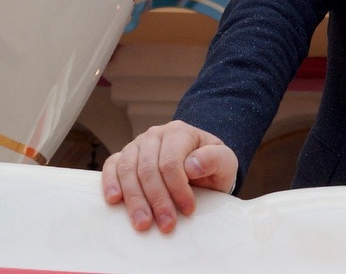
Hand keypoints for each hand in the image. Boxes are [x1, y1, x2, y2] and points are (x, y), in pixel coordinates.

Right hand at [101, 120, 238, 232]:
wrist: (200, 166)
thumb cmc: (211, 165)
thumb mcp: (224, 161)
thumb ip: (214, 159)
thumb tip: (191, 165)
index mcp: (180, 132)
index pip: (172, 161)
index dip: (178, 188)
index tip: (187, 210)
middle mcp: (156, 135)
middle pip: (148, 169)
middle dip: (157, 200)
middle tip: (165, 224)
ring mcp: (138, 145)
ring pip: (128, 170)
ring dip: (134, 200)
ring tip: (143, 223)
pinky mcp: (124, 157)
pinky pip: (112, 166)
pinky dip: (110, 182)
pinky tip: (114, 199)